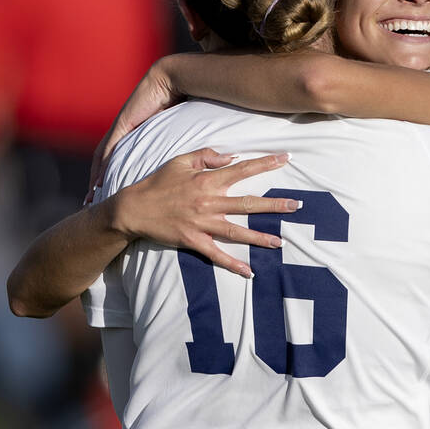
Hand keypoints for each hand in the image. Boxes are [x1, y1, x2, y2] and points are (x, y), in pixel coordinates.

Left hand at [87, 61, 181, 200]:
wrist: (176, 79)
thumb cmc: (185, 100)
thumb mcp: (180, 126)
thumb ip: (180, 140)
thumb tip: (192, 158)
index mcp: (138, 129)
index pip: (120, 155)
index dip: (113, 172)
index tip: (110, 190)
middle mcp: (126, 128)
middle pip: (106, 159)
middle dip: (98, 179)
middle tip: (92, 199)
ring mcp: (123, 126)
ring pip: (103, 157)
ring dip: (96, 177)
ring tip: (93, 197)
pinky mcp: (124, 123)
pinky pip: (110, 149)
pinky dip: (103, 167)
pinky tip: (99, 183)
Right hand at [109, 148, 298, 276]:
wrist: (133, 209)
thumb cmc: (157, 183)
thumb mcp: (180, 160)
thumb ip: (206, 156)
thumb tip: (231, 157)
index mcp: (207, 180)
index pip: (242, 169)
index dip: (265, 163)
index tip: (286, 158)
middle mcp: (209, 202)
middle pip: (248, 203)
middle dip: (274, 205)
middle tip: (296, 205)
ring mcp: (202, 223)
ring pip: (238, 231)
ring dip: (260, 237)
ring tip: (280, 242)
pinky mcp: (193, 241)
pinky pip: (217, 254)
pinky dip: (233, 265)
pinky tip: (249, 272)